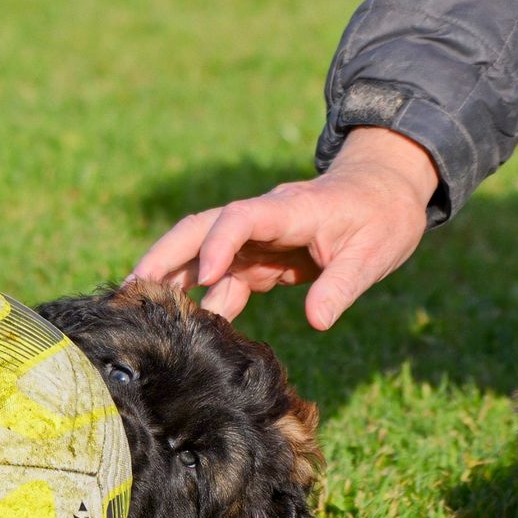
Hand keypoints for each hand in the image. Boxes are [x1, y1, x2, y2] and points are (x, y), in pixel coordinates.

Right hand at [131, 127, 438, 328]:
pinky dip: (202, 299)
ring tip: (140, 311)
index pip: (242, 217)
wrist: (384, 193)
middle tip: (134, 288)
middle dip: (166, 255)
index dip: (219, 243)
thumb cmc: (383, 217)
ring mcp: (256, 239)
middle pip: (200, 228)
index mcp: (289, 210)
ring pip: (202, 253)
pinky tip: (185, 325)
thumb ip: (342, 285)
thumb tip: (316, 322)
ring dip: (173, 278)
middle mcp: (262, 220)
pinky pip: (222, 278)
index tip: (206, 276)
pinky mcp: (258, 257)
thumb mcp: (374, 253)